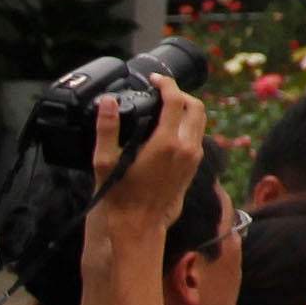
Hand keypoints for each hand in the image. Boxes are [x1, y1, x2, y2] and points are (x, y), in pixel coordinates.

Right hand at [90, 78, 213, 220]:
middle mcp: (186, 148)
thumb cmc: (120, 197)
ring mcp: (194, 157)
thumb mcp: (105, 162)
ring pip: (201, 120)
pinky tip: (169, 127)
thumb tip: (108, 102)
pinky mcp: (194, 166)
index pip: (175, 100)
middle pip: (196, 106)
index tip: (155, 79)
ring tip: (165, 105)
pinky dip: (188, 124)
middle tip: (161, 91)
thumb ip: (107, 129)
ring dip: (187, 108)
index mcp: (167, 143)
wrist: (139, 226)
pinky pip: (198, 136)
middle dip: (180, 93)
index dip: (166, 84)